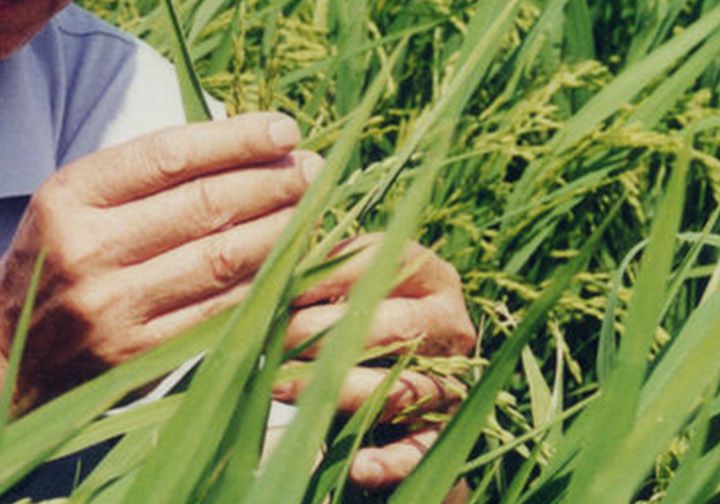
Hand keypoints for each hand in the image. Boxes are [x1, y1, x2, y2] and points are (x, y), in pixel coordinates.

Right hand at [0, 112, 321, 408]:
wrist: (7, 350)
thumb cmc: (59, 255)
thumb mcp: (77, 199)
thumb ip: (145, 174)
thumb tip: (243, 144)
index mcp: (70, 195)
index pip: (168, 155)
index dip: (236, 139)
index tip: (285, 131)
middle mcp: (88, 248)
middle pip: (204, 205)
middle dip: (271, 183)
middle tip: (313, 171)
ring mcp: (113, 307)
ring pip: (222, 259)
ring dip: (281, 230)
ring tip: (311, 210)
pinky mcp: (138, 354)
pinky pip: (219, 311)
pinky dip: (263, 284)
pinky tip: (289, 263)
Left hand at [278, 234, 476, 489]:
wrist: (365, 381)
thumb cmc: (338, 315)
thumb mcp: (332, 285)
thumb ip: (315, 267)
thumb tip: (283, 258)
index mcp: (427, 274)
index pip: (386, 263)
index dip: (330, 275)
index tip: (285, 287)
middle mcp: (449, 324)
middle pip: (395, 326)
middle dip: (326, 332)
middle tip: (275, 337)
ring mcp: (451, 379)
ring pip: (402, 387)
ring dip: (338, 389)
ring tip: (280, 385)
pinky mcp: (440, 431)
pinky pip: (420, 449)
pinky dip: (390, 460)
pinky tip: (357, 466)